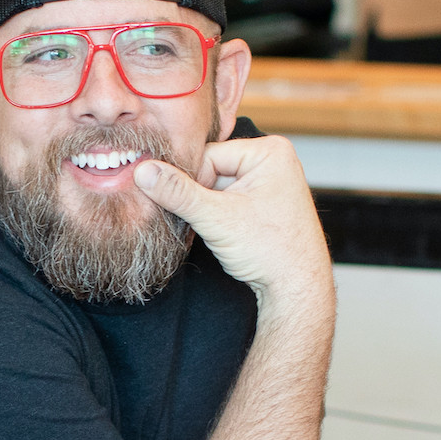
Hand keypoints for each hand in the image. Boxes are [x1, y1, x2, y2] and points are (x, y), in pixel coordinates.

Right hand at [132, 136, 331, 312]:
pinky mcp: (265, 202)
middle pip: (212, 169)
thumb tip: (143, 171)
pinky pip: (229, 199)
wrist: (297, 289)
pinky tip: (226, 234)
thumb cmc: (272, 251)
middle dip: (201, 197)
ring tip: (223, 231)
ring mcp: (271, 181)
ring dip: (208, 208)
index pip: (208, 155)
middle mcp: (274, 160)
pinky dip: (219, 215)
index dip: (192, 183)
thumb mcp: (217, 218)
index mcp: (270, 150)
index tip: (189, 209)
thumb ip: (177, 192)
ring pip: (217, 186)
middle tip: (208, 223)